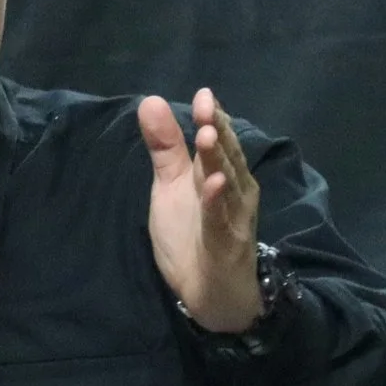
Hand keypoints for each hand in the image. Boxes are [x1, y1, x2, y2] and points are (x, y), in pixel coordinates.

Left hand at [139, 88, 262, 333]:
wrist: (209, 291)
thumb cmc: (192, 234)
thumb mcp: (171, 186)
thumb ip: (165, 147)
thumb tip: (151, 101)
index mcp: (221, 174)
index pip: (219, 140)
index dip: (213, 118)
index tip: (204, 95)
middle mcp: (235, 191)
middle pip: (226, 156)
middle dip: (217, 131)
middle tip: (206, 107)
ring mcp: (233, 218)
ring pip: (227, 184)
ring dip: (218, 160)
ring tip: (206, 136)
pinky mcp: (226, 245)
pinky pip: (221, 221)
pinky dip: (217, 202)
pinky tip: (214, 185)